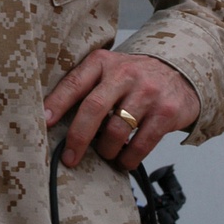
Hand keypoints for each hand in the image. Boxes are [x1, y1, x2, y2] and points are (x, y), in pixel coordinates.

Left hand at [43, 50, 200, 170]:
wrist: (180, 74)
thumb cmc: (133, 79)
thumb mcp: (108, 71)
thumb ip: (85, 87)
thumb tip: (52, 120)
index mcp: (103, 62)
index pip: (75, 83)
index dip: (57, 104)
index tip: (44, 123)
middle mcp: (125, 74)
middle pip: (94, 108)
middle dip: (78, 137)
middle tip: (69, 157)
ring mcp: (147, 92)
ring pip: (116, 131)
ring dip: (106, 150)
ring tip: (105, 153)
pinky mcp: (166, 112)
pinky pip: (141, 144)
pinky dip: (128, 158)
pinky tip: (124, 160)